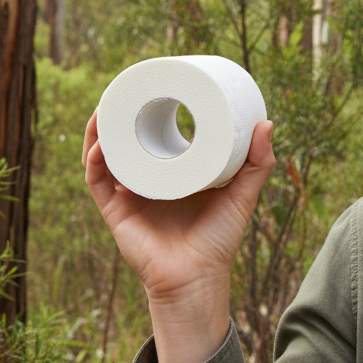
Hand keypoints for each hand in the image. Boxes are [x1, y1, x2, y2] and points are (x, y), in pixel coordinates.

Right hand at [82, 109, 274, 362]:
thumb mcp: (241, 195)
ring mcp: (127, 194)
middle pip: (125, 140)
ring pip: (104, 154)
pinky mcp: (115, 211)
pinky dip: (96, 160)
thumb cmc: (219, 240)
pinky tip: (101, 143)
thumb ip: (257, 163)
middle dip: (120, 113)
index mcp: (170, 173)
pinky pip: (97, 182)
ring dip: (100, 129)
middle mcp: (145, 180)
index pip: (156, 135)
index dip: (151, 110)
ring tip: (107, 106)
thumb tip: (266, 122)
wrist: (197, 278)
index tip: (156, 84)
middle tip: (127, 87)